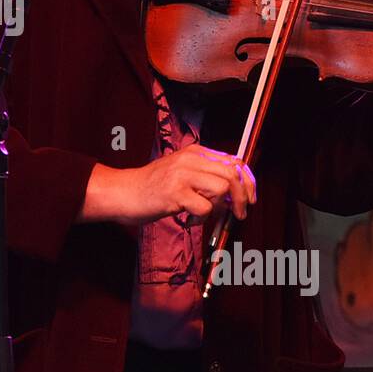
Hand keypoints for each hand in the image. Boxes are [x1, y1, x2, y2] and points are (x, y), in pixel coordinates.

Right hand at [83, 143, 256, 225]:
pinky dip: (200, 219)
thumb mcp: (181, 173)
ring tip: (201, 215)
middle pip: (232, 174)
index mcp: (194, 152)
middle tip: (240, 213)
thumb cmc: (152, 187)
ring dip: (219, 208)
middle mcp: (190, 158)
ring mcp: (182, 174)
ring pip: (221, 188)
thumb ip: (205, 177)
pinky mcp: (175, 192)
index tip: (250, 197)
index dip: (248, 180)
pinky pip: (204, 207)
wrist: (122, 192)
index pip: (234, 161)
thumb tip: (235, 193)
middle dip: (242, 196)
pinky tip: (187, 220)